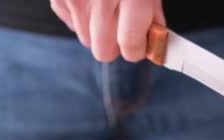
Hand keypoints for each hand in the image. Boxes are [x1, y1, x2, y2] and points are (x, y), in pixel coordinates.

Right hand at [50, 0, 165, 61]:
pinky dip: (81, 18)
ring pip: (86, 40)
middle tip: (123, 30)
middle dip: (116, 46)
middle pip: (103, 50)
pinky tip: (90, 0)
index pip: (130, 43)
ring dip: (98, 32)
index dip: (137, 50)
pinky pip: (71, 24)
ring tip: (107, 6)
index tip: (139, 47)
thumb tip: (153, 47)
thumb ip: (152, 18)